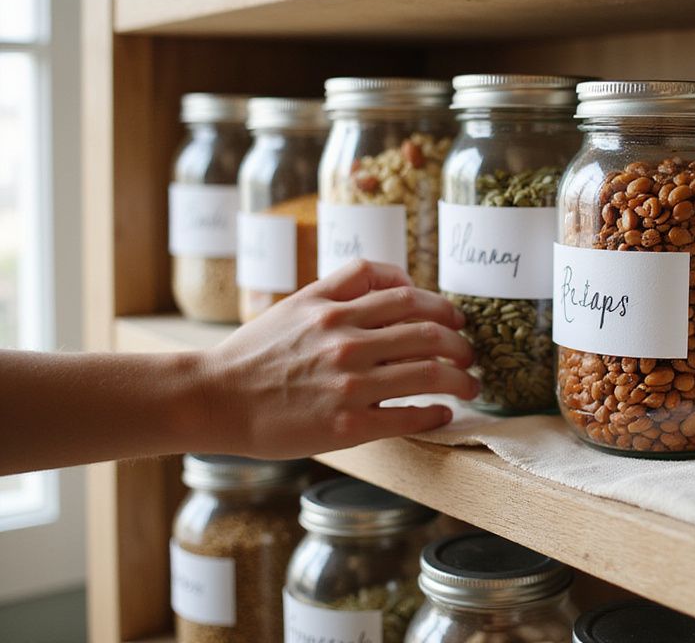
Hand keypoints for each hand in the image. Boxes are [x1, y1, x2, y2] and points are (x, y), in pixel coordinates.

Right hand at [197, 260, 477, 458]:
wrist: (213, 398)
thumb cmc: (257, 352)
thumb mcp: (300, 301)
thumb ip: (348, 282)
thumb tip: (401, 278)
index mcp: (336, 310)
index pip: (411, 298)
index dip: (445, 310)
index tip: (458, 322)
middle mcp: (346, 343)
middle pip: (430, 334)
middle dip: (462, 347)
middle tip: (471, 357)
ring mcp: (348, 386)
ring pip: (428, 374)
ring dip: (461, 380)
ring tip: (470, 386)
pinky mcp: (346, 426)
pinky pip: (408, 417)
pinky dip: (435, 414)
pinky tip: (444, 415)